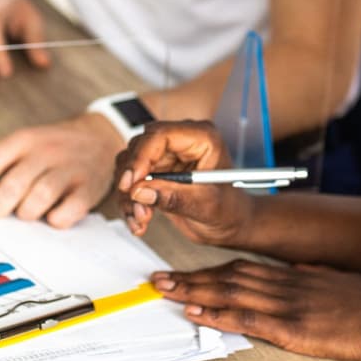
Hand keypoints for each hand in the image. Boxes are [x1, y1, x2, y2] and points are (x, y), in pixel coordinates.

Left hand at [0, 113, 121, 226]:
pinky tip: (53, 215)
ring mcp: (69, 169)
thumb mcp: (9, 148)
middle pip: (13, 185)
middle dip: (0, 206)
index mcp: (20, 140)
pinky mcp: (89, 187)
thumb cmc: (44, 148)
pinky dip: (56, 220)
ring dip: (27, 213)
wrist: (98, 137)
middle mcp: (44, 152)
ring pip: (39, 199)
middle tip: (0, 211)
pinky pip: (67, 213)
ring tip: (27, 211)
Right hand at [114, 121, 254, 248]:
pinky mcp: (156, 172)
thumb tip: (140, 191)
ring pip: (129, 166)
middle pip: (140, 148)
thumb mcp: (207, 206)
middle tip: (137, 206)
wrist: (231, 225)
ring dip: (129, 195)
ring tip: (141, 219)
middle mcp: (180, 142)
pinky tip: (139, 222)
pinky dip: (129, 203)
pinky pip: (131, 182)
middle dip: (133, 180)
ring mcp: (166, 157)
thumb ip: (174, 197)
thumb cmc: (229, 210)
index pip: (160, 135)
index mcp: (201, 138)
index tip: (131, 183)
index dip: (141, 156)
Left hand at [151, 260, 360, 360]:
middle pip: (227, 277)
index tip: (186, 271)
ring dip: (194, 291)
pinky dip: (218, 313)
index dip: (209, 270)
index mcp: (292, 275)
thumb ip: (310, 277)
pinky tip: (198, 312)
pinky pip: (247, 318)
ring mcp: (286, 304)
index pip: (241, 268)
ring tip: (166, 290)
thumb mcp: (334, 281)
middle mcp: (283, 285)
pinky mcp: (292, 328)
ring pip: (230, 293)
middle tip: (158, 278)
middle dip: (190, 278)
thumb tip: (296, 271)